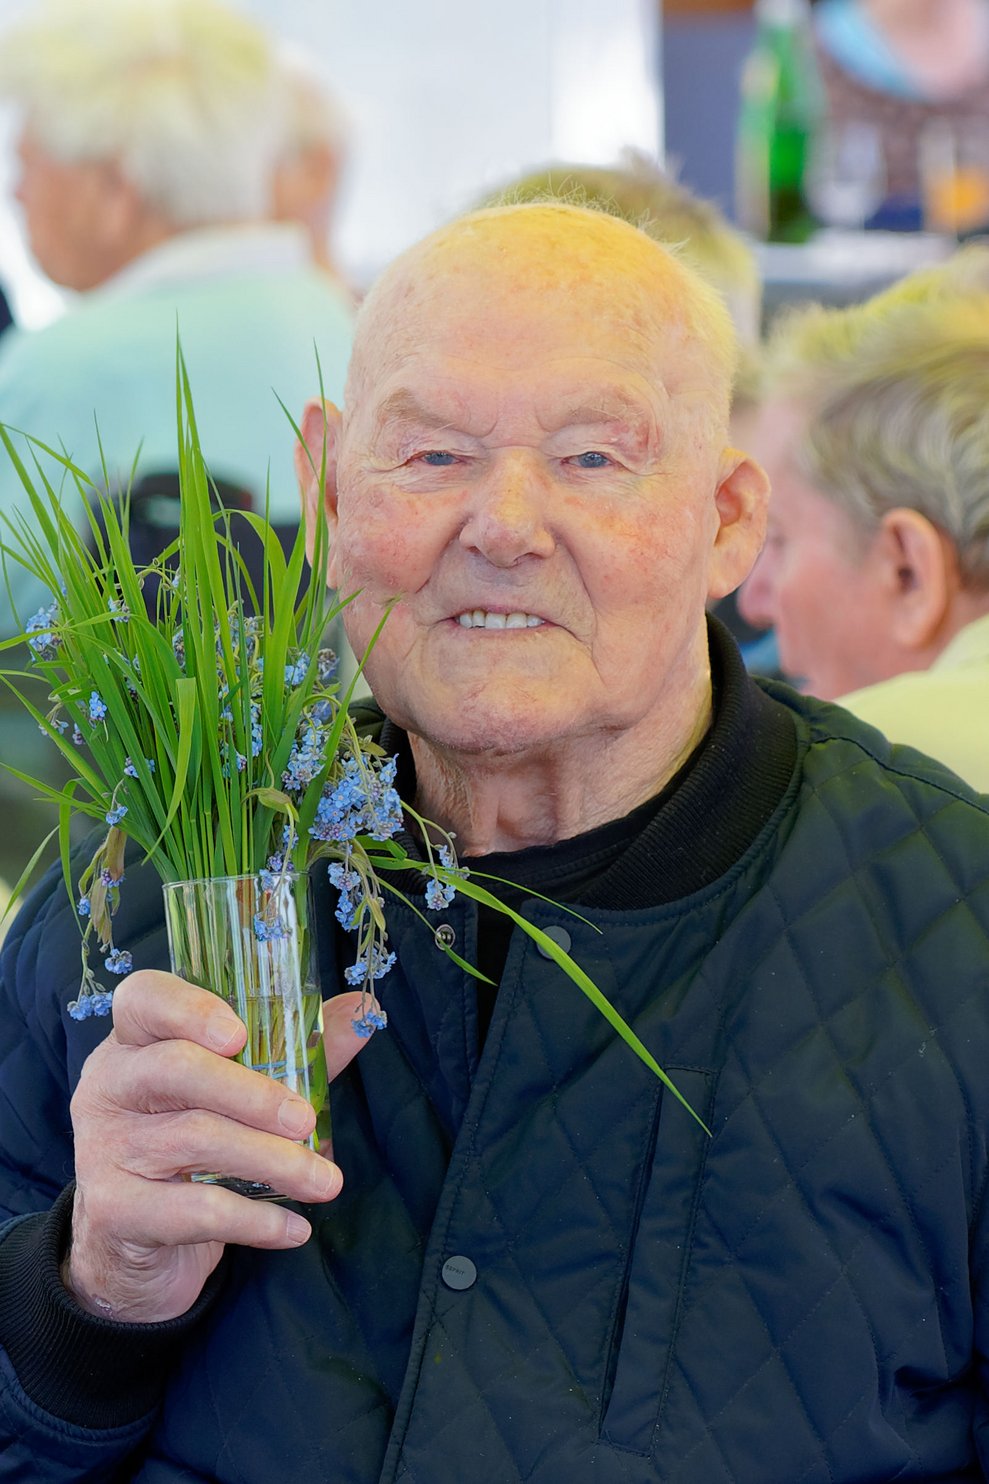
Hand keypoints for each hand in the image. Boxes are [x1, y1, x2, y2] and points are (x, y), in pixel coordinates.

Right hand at [64, 971, 368, 1324]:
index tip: (242, 1034)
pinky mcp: (115, 1211)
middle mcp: (110, 1086)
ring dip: (273, 1161)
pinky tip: (294, 1229)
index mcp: (134, 1043)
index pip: (144, 999)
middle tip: (306, 1120)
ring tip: (325, 1182)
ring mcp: (105, 1149)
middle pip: (177, 1069)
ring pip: (194, 1139)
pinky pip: (194, 1211)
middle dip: (254, 1093)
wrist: (127, 1251)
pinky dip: (255, 1220)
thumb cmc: (185, 1152)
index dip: (191, 1008)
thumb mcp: (231, 1095)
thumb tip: (361, 1014)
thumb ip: (291, 1052)